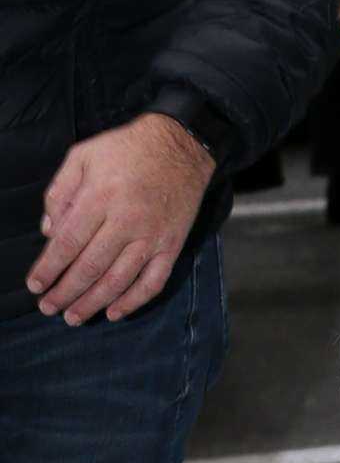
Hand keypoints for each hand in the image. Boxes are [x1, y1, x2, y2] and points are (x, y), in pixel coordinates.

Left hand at [27, 113, 215, 325]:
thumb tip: (49, 231)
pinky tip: (116, 312)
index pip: (68, 243)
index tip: (35, 285)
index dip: (49, 268)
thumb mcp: (83, 155)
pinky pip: (153, 280)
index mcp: (100, 197)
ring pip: (119, 280)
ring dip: (94, 303)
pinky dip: (134, 301)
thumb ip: (59, 192)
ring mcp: (152, 236)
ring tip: (74, 317)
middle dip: (66, 292)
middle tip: (49, 308)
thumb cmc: (127, 149)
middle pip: (90, 267)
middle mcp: (126, 220)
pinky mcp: (172, 245)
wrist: (180, 146)